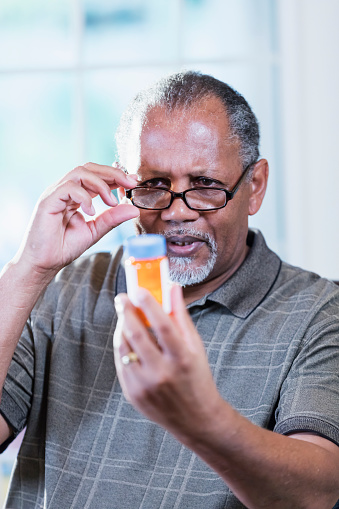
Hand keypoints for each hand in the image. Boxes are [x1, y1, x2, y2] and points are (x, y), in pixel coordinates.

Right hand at [14, 162, 138, 279]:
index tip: (134, 181)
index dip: (116, 175)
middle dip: (113, 173)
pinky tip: (91, 212)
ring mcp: (55, 193)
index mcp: (76, 195)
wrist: (43, 263)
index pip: (96, 176)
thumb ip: (112, 219)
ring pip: (80, 172)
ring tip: (112, 202)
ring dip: (101, 184)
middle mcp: (65, 190)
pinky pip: (68, 188)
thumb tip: (134, 209)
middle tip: (130, 183)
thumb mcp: (94, 231)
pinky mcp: (48, 201)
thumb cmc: (64, 247)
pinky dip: (84, 197)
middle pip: (89, 168)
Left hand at [113, 285, 222, 442]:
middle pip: (137, 335)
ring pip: (124, 348)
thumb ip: (181, 317)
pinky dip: (121, 347)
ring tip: (123, 315)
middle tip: (122, 297)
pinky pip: (121, 364)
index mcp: (182, 359)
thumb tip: (173, 288)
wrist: (196, 419)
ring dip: (121, 327)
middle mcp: (162, 373)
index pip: (163, 325)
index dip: (149, 305)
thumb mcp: (195, 347)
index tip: (139, 289)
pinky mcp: (132, 394)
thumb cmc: (197, 378)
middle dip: (126, 311)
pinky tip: (125, 336)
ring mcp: (144, 386)